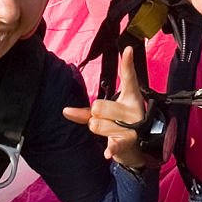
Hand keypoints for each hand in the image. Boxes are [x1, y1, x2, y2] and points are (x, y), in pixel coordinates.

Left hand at [63, 47, 151, 169]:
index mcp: (130, 97)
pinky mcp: (129, 141)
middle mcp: (133, 109)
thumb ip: (85, 112)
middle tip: (108, 122)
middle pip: (97, 106)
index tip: (126, 49)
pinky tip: (108, 152)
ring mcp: (133, 126)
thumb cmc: (119, 127)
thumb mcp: (104, 116)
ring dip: (99, 131)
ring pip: (96, 124)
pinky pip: (113, 142)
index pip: (128, 77)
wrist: (136, 149)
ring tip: (111, 134)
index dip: (127, 63)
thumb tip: (65, 111)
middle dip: (95, 117)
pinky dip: (111, 148)